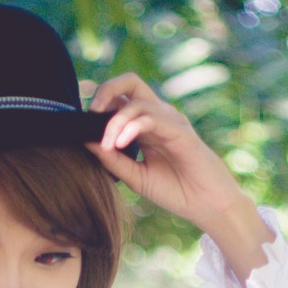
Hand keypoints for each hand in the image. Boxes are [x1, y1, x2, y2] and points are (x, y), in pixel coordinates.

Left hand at [85, 73, 273, 282]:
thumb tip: (84, 141)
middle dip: (105, 91)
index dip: (98, 102)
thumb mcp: (135, 177)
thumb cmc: (175, 191)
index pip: (119, 99)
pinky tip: (119, 144)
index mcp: (146, 125)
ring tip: (106, 145)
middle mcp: (158, 116)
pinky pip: (151, 118)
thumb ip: (112, 159)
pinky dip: (131, 127)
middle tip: (90, 115)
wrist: (208, 206)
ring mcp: (171, 120)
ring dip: (115, 121)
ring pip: (136, 102)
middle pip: (129, 82)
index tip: (80, 122)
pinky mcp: (181, 130)